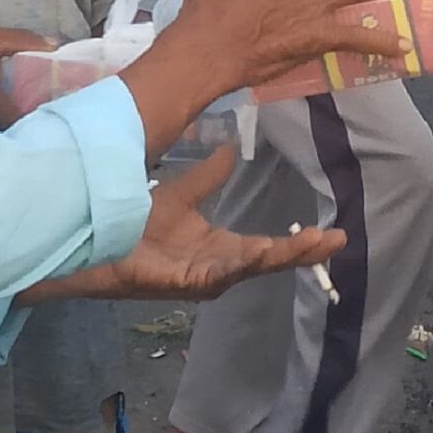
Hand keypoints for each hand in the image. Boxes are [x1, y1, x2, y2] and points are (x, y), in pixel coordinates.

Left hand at [22, 150, 346, 302]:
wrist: (96, 237)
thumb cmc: (135, 223)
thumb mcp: (181, 194)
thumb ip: (207, 177)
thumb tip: (231, 149)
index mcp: (219, 250)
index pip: (268, 246)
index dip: (299, 243)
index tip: (334, 234)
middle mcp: (215, 268)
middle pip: (267, 262)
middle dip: (301, 253)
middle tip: (336, 241)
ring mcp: (199, 279)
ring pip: (248, 268)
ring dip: (279, 257)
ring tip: (312, 244)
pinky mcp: (180, 282)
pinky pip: (216, 274)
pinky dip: (241, 264)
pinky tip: (262, 251)